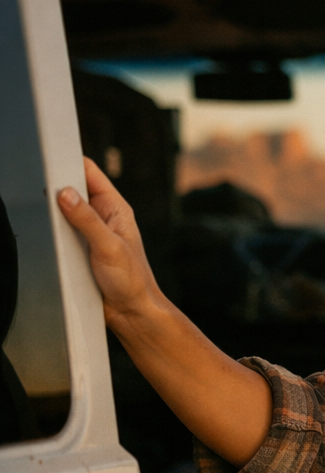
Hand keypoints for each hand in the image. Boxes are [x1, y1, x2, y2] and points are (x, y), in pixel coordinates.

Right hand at [57, 156, 162, 324]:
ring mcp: (89, 231)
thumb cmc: (132, 281)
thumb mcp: (109, 247)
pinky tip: (48, 235)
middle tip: (44, 192)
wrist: (131, 312)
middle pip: (72, 188)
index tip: (51, 161)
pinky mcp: (78, 247)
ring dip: (53, 212)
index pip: (90, 172)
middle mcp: (103, 216)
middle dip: (57, 187)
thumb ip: (87, 220)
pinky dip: (51, 230)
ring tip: (48, 215)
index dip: (70, 162)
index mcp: (116, 208)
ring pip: (63, 210)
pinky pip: (59, 230)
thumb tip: (66, 193)